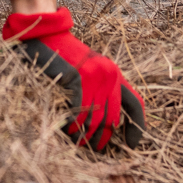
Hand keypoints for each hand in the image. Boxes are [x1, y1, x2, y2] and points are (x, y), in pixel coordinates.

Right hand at [2, 8, 144, 151]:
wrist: (45, 33)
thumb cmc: (66, 56)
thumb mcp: (91, 70)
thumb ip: (102, 90)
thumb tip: (110, 124)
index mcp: (115, 74)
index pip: (135, 104)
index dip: (136, 128)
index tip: (131, 145)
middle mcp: (109, 75)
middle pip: (112, 119)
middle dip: (103, 139)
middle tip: (94, 149)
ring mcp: (93, 76)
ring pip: (94, 119)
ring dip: (85, 135)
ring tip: (77, 142)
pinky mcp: (76, 78)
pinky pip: (78, 111)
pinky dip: (73, 124)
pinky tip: (67, 129)